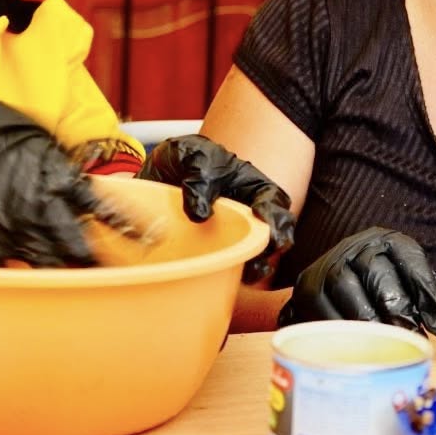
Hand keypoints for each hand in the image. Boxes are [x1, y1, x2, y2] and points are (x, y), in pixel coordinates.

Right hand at [0, 76, 132, 267]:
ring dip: (66, 272)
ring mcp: (9, 238)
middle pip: (82, 252)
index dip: (130, 228)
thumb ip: (60, 162)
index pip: (105, 211)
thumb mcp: (34, 135)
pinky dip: (23, 267)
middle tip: (120, 274)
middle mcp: (38, 214)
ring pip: (49, 267)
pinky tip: (29, 268)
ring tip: (83, 281)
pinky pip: (11, 268)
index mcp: (57, 181)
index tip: (149, 238)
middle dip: (104, 265)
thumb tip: (78, 176)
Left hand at [138, 135, 295, 281]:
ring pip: (258, 255)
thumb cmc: (186, 158)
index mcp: (252, 186)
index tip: (263, 217)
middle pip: (276, 233)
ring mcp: (236, 234)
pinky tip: (224, 278)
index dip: (275, 212)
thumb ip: (197, 179)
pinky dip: (230, 276)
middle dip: (272, 246)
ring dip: (257, 266)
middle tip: (261, 253)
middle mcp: (250, 214)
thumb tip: (200, 214)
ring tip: (248, 271)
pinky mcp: (218, 251)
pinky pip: (230, 267)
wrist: (160, 173)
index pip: (274, 200)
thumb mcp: (190, 156)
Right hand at [277, 227, 435, 341]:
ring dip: (367, 319)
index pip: (410, 259)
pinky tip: (357, 347)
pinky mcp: (307, 287)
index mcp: (386, 241)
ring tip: (385, 345)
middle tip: (410, 338)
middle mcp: (355, 246)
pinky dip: (341, 329)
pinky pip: (322, 307)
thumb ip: (425, 303)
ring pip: (345, 285)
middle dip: (396, 308)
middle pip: (374, 270)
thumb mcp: (406, 288)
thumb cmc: (376, 293)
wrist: (329, 289)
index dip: (427, 293)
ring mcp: (327, 264)